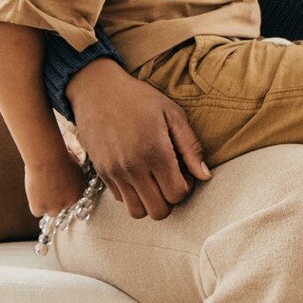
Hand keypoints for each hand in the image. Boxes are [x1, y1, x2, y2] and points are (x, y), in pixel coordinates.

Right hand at [24, 150, 89, 218]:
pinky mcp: (42, 208)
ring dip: (46, 204)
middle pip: (63, 206)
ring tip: (40, 191)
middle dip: (56, 200)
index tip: (56, 189)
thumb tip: (69, 179)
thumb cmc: (59, 157)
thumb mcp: (74, 167)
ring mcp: (57, 206)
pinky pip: (37, 212)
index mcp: (81, 190)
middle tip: (47, 190)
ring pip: (52, 212)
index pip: (72, 199)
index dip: (63, 194)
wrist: (48, 158)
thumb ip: (73, 178)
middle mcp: (71, 201)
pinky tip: (34, 194)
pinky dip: (34, 205)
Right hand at [64, 58, 210, 220]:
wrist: (97, 91)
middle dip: (170, 199)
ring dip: (151, 200)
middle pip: (159, 211)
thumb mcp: (173, 114)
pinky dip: (133, 194)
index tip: (184, 171)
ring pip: (137, 212)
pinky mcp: (101, 173)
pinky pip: (121, 200)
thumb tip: (205, 176)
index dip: (187, 186)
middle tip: (171, 177)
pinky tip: (139, 173)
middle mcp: (133, 168)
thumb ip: (191, 147)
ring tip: (155, 178)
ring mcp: (114, 173)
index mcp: (155, 152)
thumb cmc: (140, 99)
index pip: (177, 194)